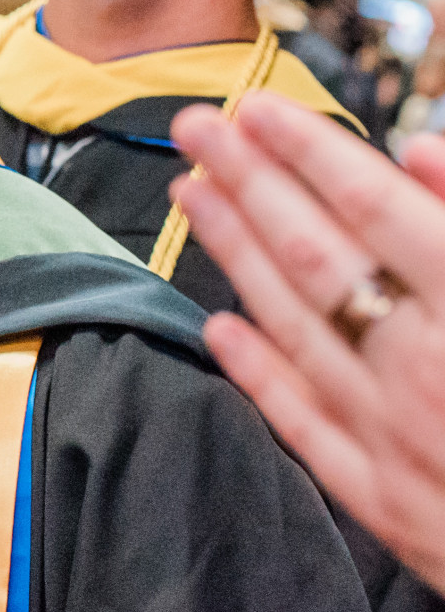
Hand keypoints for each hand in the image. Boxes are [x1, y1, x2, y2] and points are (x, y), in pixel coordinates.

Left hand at [171, 95, 444, 588]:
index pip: (378, 211)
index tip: (259, 106)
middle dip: (251, 183)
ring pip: (294, 329)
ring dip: (234, 254)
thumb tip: (424, 153)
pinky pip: (304, 424)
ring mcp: (398, 443)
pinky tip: (220, 325)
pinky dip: (258, 370)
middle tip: (194, 124)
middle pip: (318, 258)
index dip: (313, 152)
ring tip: (191, 192)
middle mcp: (430, 372)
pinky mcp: (388, 506)